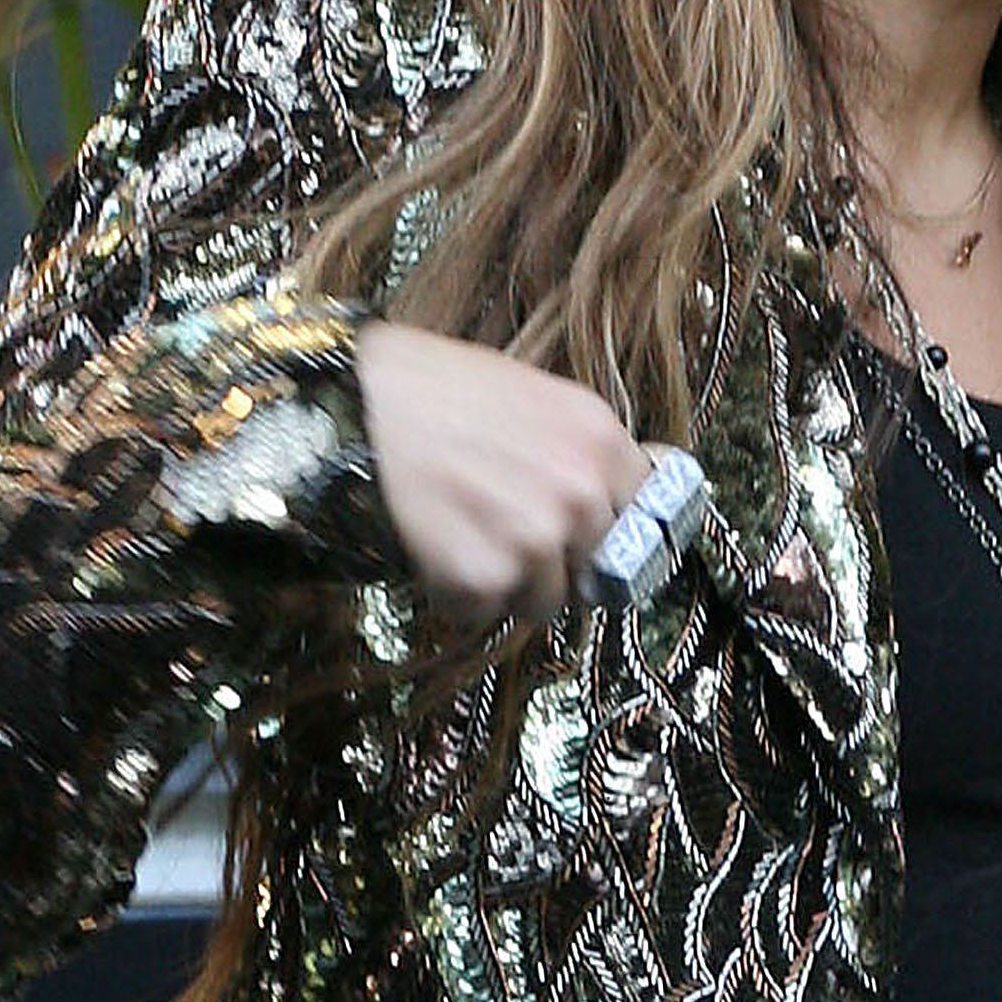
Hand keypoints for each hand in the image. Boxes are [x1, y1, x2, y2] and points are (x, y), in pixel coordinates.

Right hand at [356, 318, 657, 627]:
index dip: (609, 530)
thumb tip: (614, 499)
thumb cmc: (434, 389)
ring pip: (544, 601)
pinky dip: (456, 594)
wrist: (357, 401)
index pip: (644, 518)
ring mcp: (536, 540)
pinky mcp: (485, 577)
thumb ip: (581, 451)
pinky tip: (432, 544)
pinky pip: (485, 613)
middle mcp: (582, 492)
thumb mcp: (535, 396)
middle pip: (594, 569)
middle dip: (555, 561)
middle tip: (500, 526)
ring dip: (506, 582)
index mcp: (601, 439)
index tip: (588, 537)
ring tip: (460, 529)